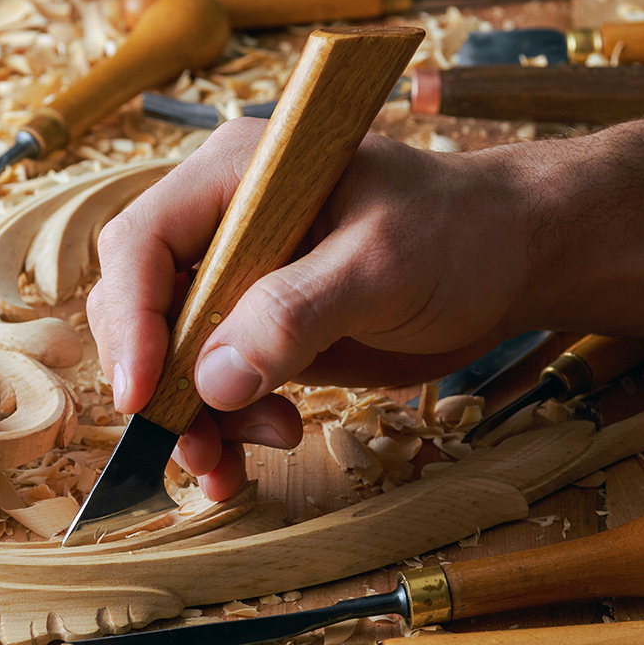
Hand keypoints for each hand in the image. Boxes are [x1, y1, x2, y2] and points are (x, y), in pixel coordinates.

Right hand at [87, 119, 528, 498]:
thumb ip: (294, 314)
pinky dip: (222, 430)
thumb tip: (212, 379)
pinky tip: (248, 460)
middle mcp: (224, 226)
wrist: (512, 261)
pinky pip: (217, 387)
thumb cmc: (458, 234)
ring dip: (193, 421)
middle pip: (145, 308)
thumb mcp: (380, 266)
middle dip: (160, 383)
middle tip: (195, 444)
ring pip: (175, 360)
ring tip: (231, 466)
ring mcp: (242, 282)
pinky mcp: (265, 332)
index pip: (143, 245)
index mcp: (236, 178)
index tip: (143, 395)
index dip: (131, 320)